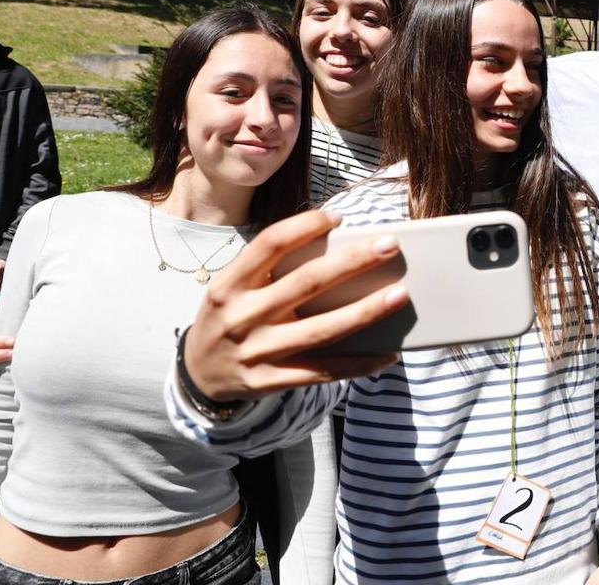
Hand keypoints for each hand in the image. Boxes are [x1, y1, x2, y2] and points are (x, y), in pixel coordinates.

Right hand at [183, 209, 408, 401]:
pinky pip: (323, 372)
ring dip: (366, 312)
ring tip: (400, 295)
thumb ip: (270, 269)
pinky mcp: (271, 381)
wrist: (198, 375)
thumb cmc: (230, 317)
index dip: (305, 226)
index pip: (270, 244)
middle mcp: (242, 316)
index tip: (339, 217)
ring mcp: (256, 352)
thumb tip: (336, 247)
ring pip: (321, 330)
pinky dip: (359, 364)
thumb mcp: (233, 288)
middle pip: (307, 283)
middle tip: (390, 245)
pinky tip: (388, 353)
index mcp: (230, 284)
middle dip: (353, 262)